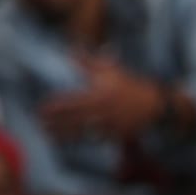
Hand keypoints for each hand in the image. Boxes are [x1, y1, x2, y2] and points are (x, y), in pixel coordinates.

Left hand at [40, 58, 168, 143]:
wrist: (155, 105)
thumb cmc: (130, 85)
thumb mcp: (110, 71)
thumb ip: (88, 63)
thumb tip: (69, 53)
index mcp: (99, 94)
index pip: (71, 101)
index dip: (55, 106)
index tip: (41, 108)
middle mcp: (102, 111)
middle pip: (74, 119)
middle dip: (56, 123)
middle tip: (40, 124)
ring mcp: (110, 125)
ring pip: (83, 132)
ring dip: (65, 135)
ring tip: (50, 136)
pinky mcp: (116, 135)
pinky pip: (97, 138)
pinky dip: (84, 139)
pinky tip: (71, 141)